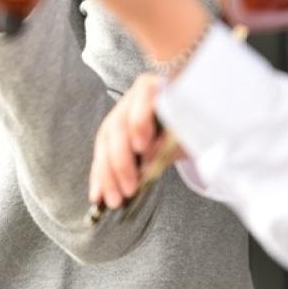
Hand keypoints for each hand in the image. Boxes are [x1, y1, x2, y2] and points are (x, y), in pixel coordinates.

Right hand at [90, 74, 186, 209]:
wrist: (187, 122)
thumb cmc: (190, 122)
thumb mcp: (189, 131)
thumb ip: (171, 142)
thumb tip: (151, 160)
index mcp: (154, 88)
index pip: (143, 99)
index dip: (140, 123)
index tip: (143, 148)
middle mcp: (131, 100)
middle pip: (118, 127)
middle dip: (121, 162)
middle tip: (129, 188)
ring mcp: (117, 117)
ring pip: (105, 145)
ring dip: (107, 176)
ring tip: (114, 200)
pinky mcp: (111, 137)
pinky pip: (101, 157)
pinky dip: (100, 177)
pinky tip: (97, 195)